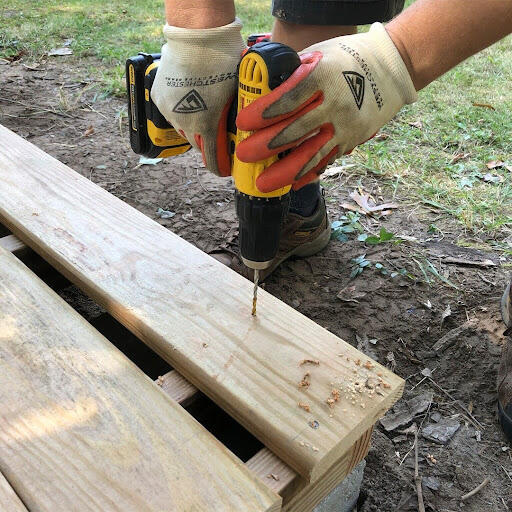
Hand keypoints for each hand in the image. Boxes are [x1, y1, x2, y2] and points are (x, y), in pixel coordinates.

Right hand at [151, 19, 243, 175]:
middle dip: (206, 141)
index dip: (218, 167)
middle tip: (215, 134)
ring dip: (192, 126)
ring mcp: (169, 111)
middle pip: (196, 143)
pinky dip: (179, 111)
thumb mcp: (237, 93)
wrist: (197, 37)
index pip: (211, 159)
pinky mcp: (159, 98)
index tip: (222, 170)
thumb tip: (244, 127)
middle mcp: (185, 123)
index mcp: (207, 126)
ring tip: (201, 113)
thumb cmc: (222, 61)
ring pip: (182, 128)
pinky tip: (188, 100)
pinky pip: (171, 113)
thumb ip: (235, 115)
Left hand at [236, 23, 417, 190]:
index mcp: (324, 78)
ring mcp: (345, 126)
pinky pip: (327, 161)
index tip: (243, 122)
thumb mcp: (319, 54)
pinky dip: (308, 174)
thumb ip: (293, 72)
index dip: (264, 112)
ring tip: (263, 183)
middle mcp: (336, 104)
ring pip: (312, 154)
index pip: (289, 99)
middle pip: (296, 130)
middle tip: (244, 154)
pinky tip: (291, 184)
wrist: (390, 69)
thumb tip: (263, 86)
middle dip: (266, 145)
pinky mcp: (351, 140)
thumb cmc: (347, 59)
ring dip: (285, 171)